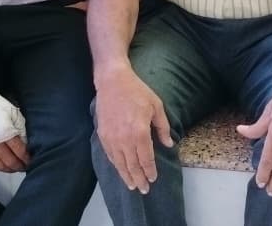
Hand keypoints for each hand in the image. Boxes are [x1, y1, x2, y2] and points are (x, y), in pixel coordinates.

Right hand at [0, 135, 29, 172]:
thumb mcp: (15, 116)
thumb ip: (21, 132)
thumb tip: (26, 146)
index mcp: (5, 133)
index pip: (19, 152)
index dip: (27, 158)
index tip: (31, 160)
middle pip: (10, 161)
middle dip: (20, 166)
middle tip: (26, 166)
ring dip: (9, 169)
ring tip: (16, 168)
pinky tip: (2, 166)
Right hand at [93, 66, 173, 194]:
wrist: (112, 81)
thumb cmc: (137, 91)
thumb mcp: (156, 106)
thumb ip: (163, 128)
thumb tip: (168, 145)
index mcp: (140, 132)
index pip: (146, 158)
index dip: (150, 170)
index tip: (153, 178)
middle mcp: (125, 138)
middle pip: (132, 165)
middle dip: (139, 178)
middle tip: (143, 189)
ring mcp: (112, 137)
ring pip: (120, 163)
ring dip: (126, 175)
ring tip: (131, 185)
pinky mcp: (103, 134)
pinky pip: (110, 154)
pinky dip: (115, 164)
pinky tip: (120, 169)